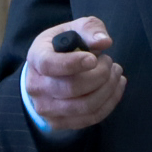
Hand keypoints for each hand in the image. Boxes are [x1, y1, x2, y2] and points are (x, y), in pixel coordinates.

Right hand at [25, 17, 125, 131]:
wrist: (46, 73)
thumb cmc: (63, 47)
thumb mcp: (73, 29)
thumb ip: (89, 29)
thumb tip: (104, 41)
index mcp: (36, 58)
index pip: (50, 65)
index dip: (74, 63)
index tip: (93, 58)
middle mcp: (36, 86)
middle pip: (72, 88)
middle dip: (100, 74)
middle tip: (110, 62)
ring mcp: (46, 108)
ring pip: (85, 106)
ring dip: (109, 89)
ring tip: (116, 73)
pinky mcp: (59, 122)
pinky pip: (91, 118)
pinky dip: (110, 102)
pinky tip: (116, 87)